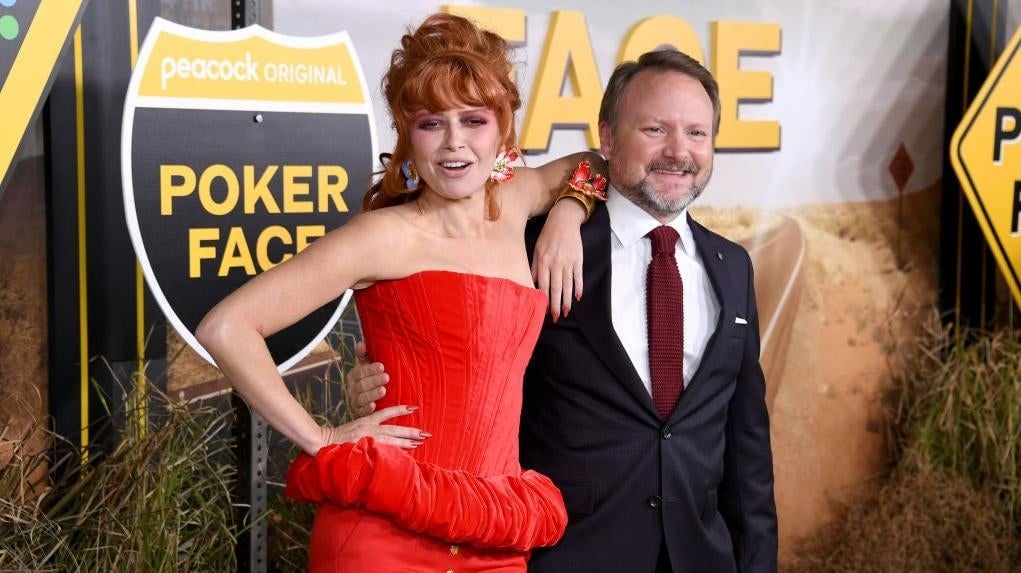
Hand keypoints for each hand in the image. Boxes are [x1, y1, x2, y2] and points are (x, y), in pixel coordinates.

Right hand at [319, 405, 427, 451]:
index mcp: (366, 421)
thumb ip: (365, 429)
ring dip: (407, 441)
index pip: (386, 412)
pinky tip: (405, 454)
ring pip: (392, 439)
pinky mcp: (364, 447)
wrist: (320, 441)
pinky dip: (394, 451)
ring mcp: (367, 438)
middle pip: (394, 429)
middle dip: (411, 431)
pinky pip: (382, 449)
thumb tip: (377, 434)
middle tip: (427, 434)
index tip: (414, 407)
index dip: (400, 410)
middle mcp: (369, 428)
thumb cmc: (335, 438)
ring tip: (421, 442)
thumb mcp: (353, 428)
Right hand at [345, 341, 388, 417]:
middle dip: (374, 381)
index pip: (360, 371)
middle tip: (387, 377)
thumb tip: (362, 343)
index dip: (370, 369)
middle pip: (361, 385)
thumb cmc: (372, 380)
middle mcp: (352, 389)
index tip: (382, 366)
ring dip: (372, 394)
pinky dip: (367, 410)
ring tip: (383, 391)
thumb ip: (365, 355)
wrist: (375, 402)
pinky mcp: (359, 414)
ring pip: (361, 398)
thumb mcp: (368, 367)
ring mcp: (354, 402)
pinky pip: (361, 412)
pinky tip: (374, 406)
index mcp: (354, 376)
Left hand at [531, 199, 585, 321]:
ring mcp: (568, 262)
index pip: (543, 284)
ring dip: (567, 300)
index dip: (544, 298)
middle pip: (556, 288)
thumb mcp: (536, 249)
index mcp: (543, 261)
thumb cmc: (547, 235)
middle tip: (556, 318)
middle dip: (556, 304)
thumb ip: (534, 267)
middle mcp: (556, 263)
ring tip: (566, 312)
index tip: (544, 311)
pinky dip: (579, 287)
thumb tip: (532, 283)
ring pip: (567, 285)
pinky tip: (578, 297)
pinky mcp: (578, 259)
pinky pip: (578, 276)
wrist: (564, 220)